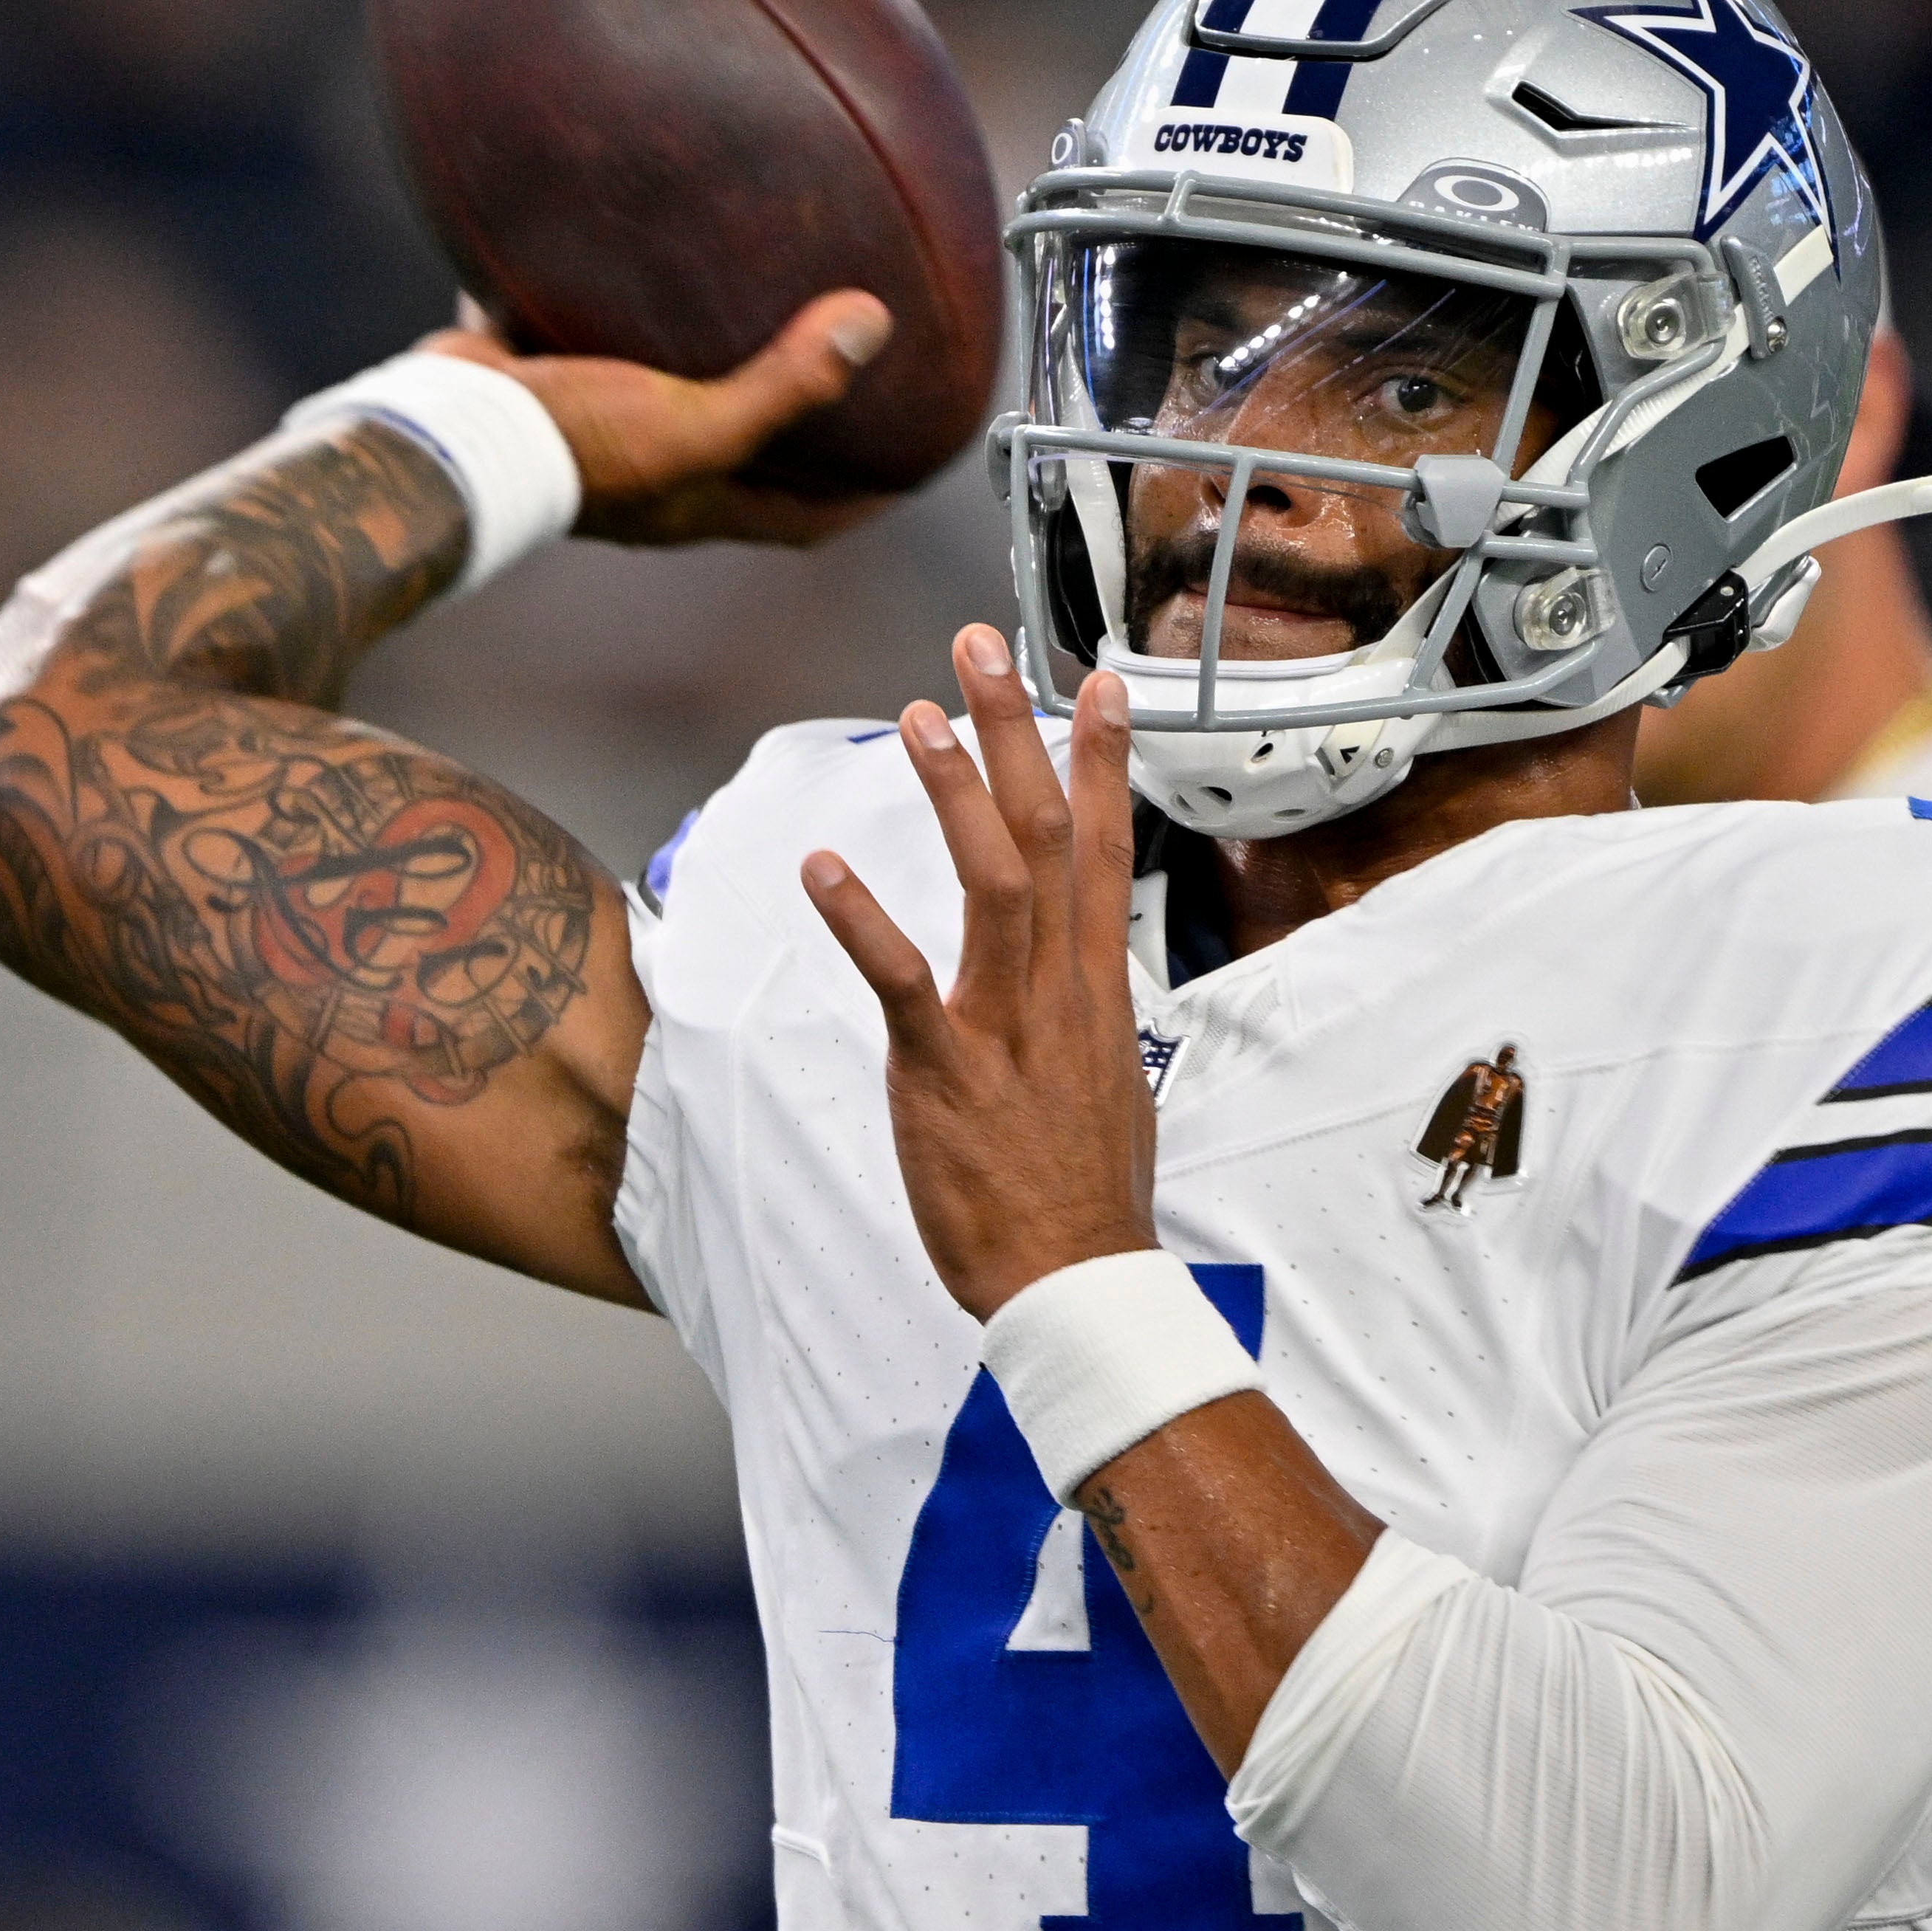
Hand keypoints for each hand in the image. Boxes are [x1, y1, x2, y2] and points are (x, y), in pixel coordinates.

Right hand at [425, 292, 894, 551]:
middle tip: (847, 377)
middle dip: (796, 431)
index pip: (805, 520)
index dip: (861, 502)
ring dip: (711, 360)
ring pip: (673, 394)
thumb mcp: (695, 422)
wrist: (448, 432)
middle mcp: (655, 475)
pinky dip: (619, 302)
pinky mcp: (550, 378)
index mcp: (699, 502)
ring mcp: (599, 429)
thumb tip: (873, 325)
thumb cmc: (577, 446)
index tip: (911, 469)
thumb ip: (783, 384)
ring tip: (753, 300)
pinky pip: (596, 334)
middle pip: (744, 459)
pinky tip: (637, 242)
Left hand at [803, 632, 1158, 1319]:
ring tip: (919, 716)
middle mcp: (1060, 990)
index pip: (1107, 850)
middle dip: (1018, 733)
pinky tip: (823, 868)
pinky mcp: (945, 1072)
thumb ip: (1085, 1016)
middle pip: (1051, 834)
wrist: (1078, 1283)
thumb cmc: (1083, 1194)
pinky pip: (904, 982)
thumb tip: (1080, 978)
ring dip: (957, 796)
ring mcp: (1006, 1027)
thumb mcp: (1108, 1083)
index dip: (1103, 761)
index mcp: (1096, 990)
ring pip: (994, 884)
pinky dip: (865, 921)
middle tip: (983, 647)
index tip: (1098, 682)